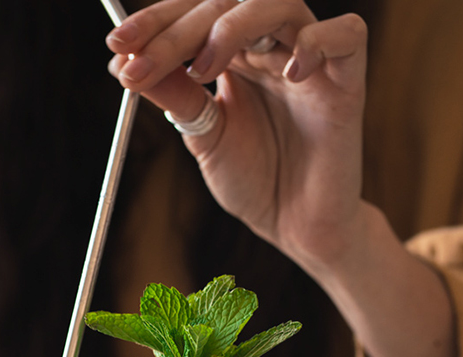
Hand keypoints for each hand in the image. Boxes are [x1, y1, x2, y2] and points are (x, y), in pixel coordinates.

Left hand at [107, 0, 462, 356]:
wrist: (294, 227)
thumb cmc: (254, 183)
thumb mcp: (204, 139)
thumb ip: (176, 98)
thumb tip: (126, 64)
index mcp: (235, 54)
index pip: (195, 14)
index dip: (156, 21)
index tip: (116, 47)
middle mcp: (271, 46)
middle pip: (228, 3)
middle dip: (178, 30)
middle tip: (140, 63)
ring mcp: (309, 60)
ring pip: (281, 2)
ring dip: (233, 27)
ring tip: (203, 70)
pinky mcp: (346, 82)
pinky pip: (345, 35)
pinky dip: (316, 43)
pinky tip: (288, 75)